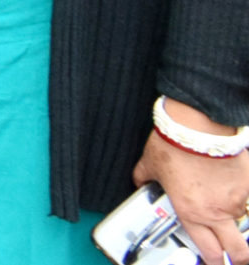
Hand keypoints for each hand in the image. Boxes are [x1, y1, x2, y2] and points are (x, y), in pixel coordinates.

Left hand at [137, 104, 248, 264]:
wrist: (198, 126)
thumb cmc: (173, 144)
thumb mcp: (149, 164)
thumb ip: (144, 178)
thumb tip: (139, 182)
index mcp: (191, 213)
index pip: (208, 250)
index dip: (212, 260)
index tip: (213, 261)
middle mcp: (217, 212)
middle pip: (238, 250)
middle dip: (237, 257)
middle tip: (235, 256)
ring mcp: (236, 199)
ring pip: (241, 218)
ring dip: (233, 214)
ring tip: (220, 197)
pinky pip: (248, 195)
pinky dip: (240, 190)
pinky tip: (229, 178)